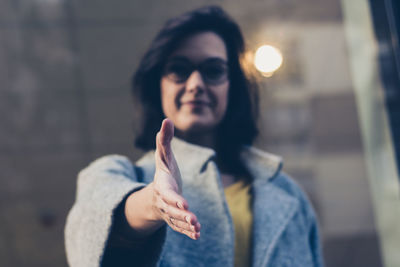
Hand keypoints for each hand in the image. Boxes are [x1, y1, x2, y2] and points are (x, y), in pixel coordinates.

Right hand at [152, 119, 200, 239]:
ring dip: (186, 224)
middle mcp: (164, 200)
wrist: (156, 193)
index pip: (167, 193)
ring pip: (176, 221)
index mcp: (162, 185)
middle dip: (181, 215)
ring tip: (197, 228)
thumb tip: (166, 119)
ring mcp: (168, 212)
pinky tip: (198, 234)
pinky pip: (180, 227)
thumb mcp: (164, 156)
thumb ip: (165, 140)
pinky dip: (187, 231)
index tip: (184, 203)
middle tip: (192, 218)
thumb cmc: (164, 172)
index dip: (174, 198)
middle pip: (171, 209)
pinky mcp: (175, 219)